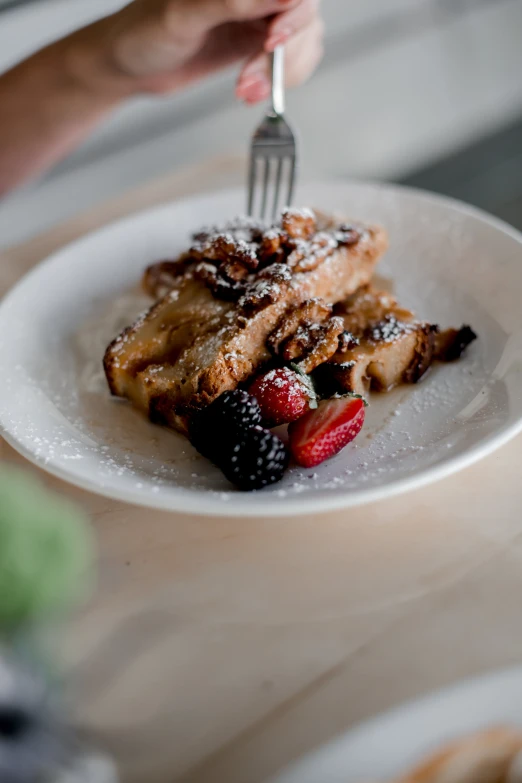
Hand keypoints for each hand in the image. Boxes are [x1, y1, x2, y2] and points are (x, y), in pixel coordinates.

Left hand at [71, 0, 322, 102]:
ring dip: (280, 74)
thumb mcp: (183, 17)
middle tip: (252, 74)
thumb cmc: (143, 34)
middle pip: (304, 13)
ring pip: (304, 40)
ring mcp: (259, 15)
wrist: (131, 68)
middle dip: (284, 52)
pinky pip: (293, 61)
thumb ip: (231, 2)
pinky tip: (250, 90)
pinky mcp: (257, 43)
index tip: (274, 39)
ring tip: (246, 88)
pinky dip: (277, 83)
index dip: (294, 13)